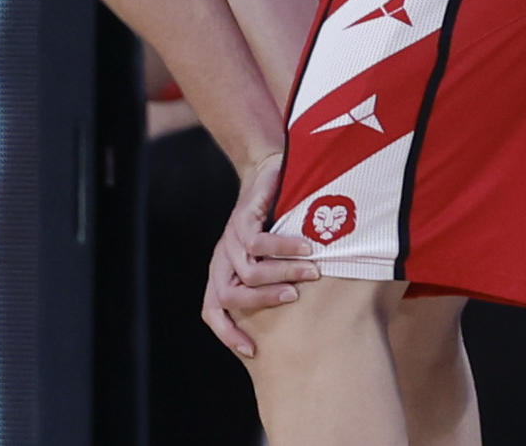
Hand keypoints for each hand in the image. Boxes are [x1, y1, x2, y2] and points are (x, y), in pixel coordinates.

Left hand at [202, 151, 317, 357]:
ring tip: (312, 270)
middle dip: (263, 302)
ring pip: (248, 271)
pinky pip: (258, 241)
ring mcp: (229, 239)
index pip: (213, 310)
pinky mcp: (240, 217)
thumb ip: (280, 286)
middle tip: (294, 297)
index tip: (253, 351)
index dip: (227, 334)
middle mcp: (222, 259)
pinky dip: (283, 248)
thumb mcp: (274, 260)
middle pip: (229, 295)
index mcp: (224, 274)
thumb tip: (311, 326)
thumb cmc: (277, 225)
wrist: (268, 174)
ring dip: (282, 273)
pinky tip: (307, 247)